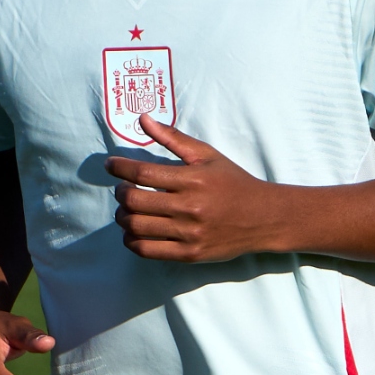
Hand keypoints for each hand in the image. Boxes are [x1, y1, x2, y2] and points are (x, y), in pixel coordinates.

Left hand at [105, 114, 291, 262]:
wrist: (264, 217)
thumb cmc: (234, 182)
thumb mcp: (207, 155)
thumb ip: (173, 138)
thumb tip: (144, 119)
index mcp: (192, 179)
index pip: (142, 174)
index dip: (120, 169)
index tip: (110, 166)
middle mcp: (189, 207)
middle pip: (135, 201)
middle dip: (121, 193)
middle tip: (122, 189)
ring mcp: (188, 234)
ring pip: (136, 227)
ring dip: (123, 217)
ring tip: (127, 210)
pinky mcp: (188, 254)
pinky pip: (147, 250)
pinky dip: (131, 240)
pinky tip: (134, 231)